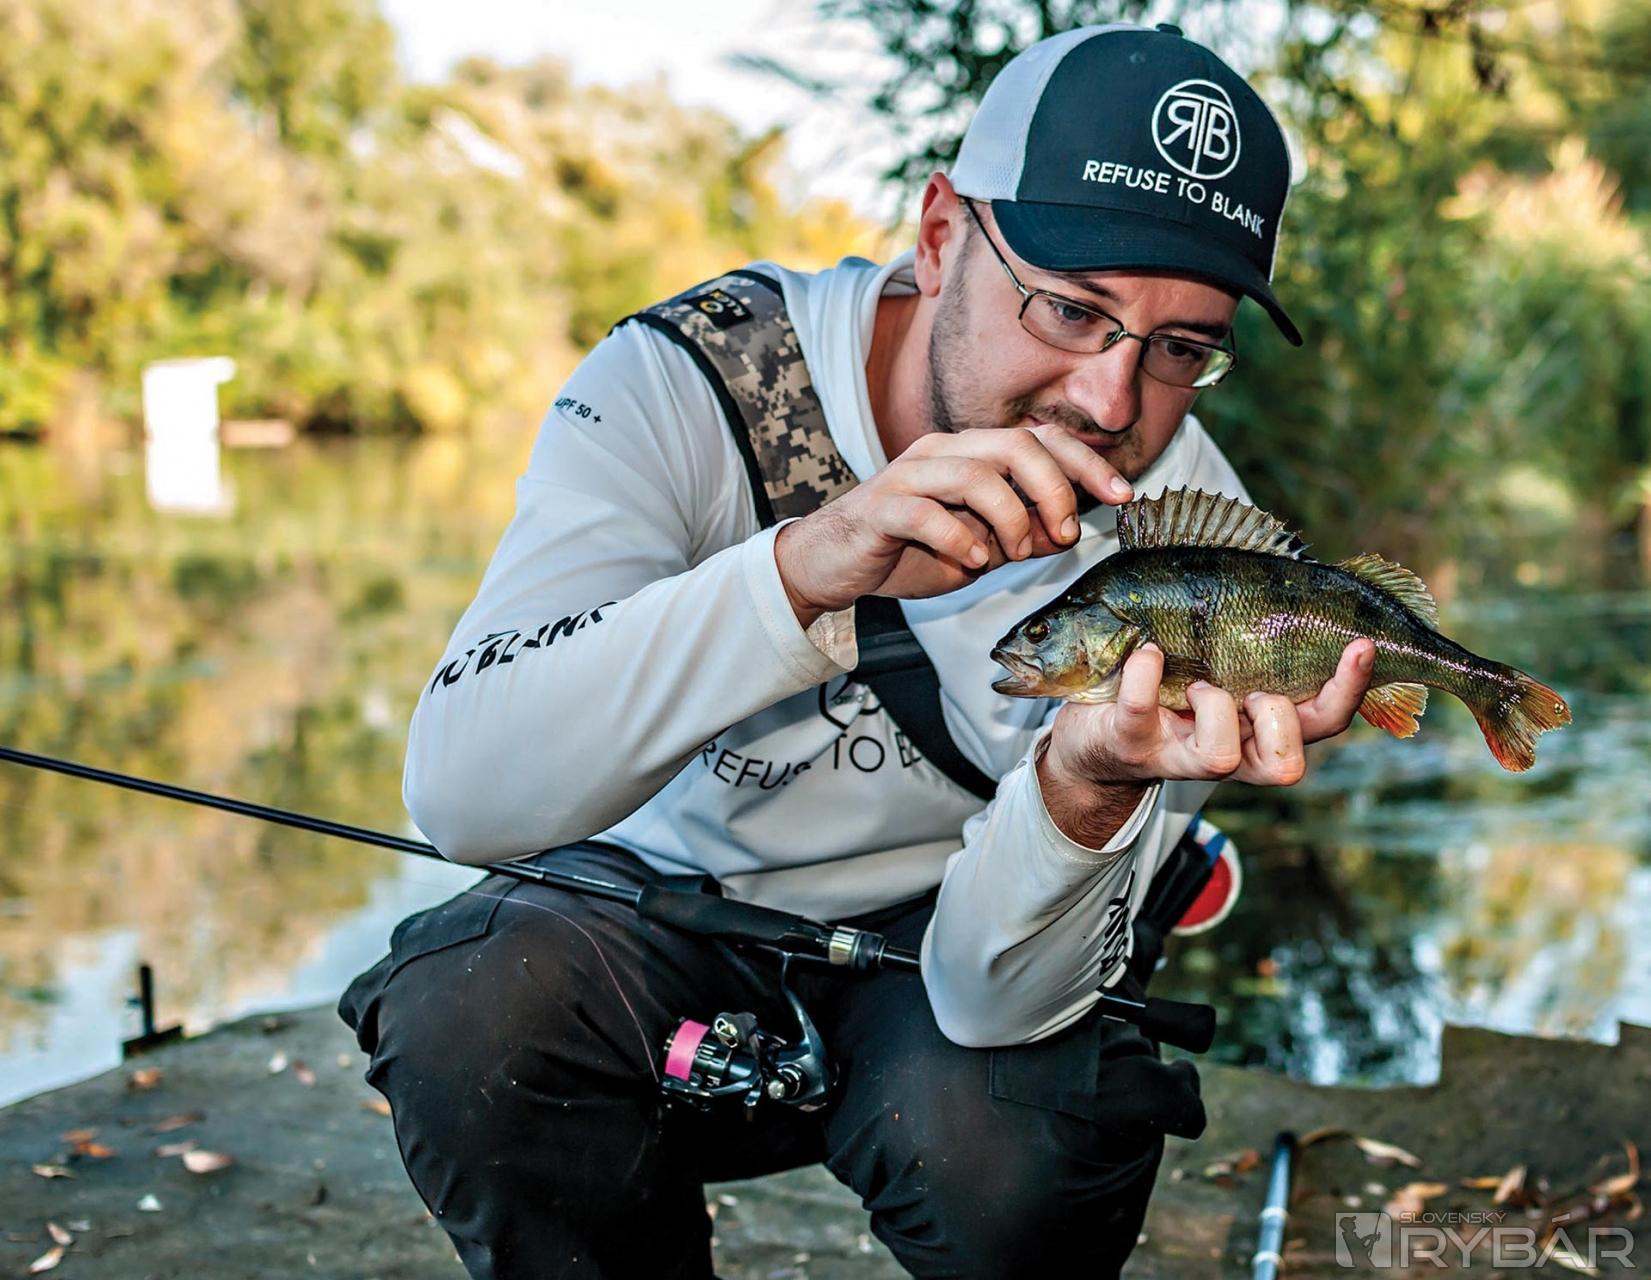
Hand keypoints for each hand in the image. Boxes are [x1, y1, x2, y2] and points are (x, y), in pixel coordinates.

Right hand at [774, 425, 1133, 623]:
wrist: (831, 565)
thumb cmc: (905, 550)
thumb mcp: (979, 546)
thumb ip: (1021, 534)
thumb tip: (1068, 530)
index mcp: (971, 453)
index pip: (1040, 440)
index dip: (1087, 463)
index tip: (1122, 495)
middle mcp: (942, 451)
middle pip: (1016, 445)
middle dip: (1053, 489)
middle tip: (1064, 534)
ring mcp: (908, 475)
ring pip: (976, 475)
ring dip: (1009, 520)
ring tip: (1010, 556)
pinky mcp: (879, 507)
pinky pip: (927, 513)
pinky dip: (958, 539)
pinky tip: (970, 561)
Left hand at [1044, 638, 1375, 791]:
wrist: (1090, 733)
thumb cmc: (1164, 678)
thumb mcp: (1215, 648)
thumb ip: (1251, 616)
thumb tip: (1285, 550)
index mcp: (1263, 721)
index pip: (1327, 716)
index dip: (1354, 686)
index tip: (1365, 642)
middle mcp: (1231, 747)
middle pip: (1289, 760)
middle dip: (1287, 718)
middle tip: (1265, 690)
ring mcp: (1177, 751)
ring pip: (1221, 757)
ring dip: (1217, 710)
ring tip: (1200, 687)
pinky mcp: (1130, 741)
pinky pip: (1142, 711)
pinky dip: (1144, 677)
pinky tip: (1146, 653)